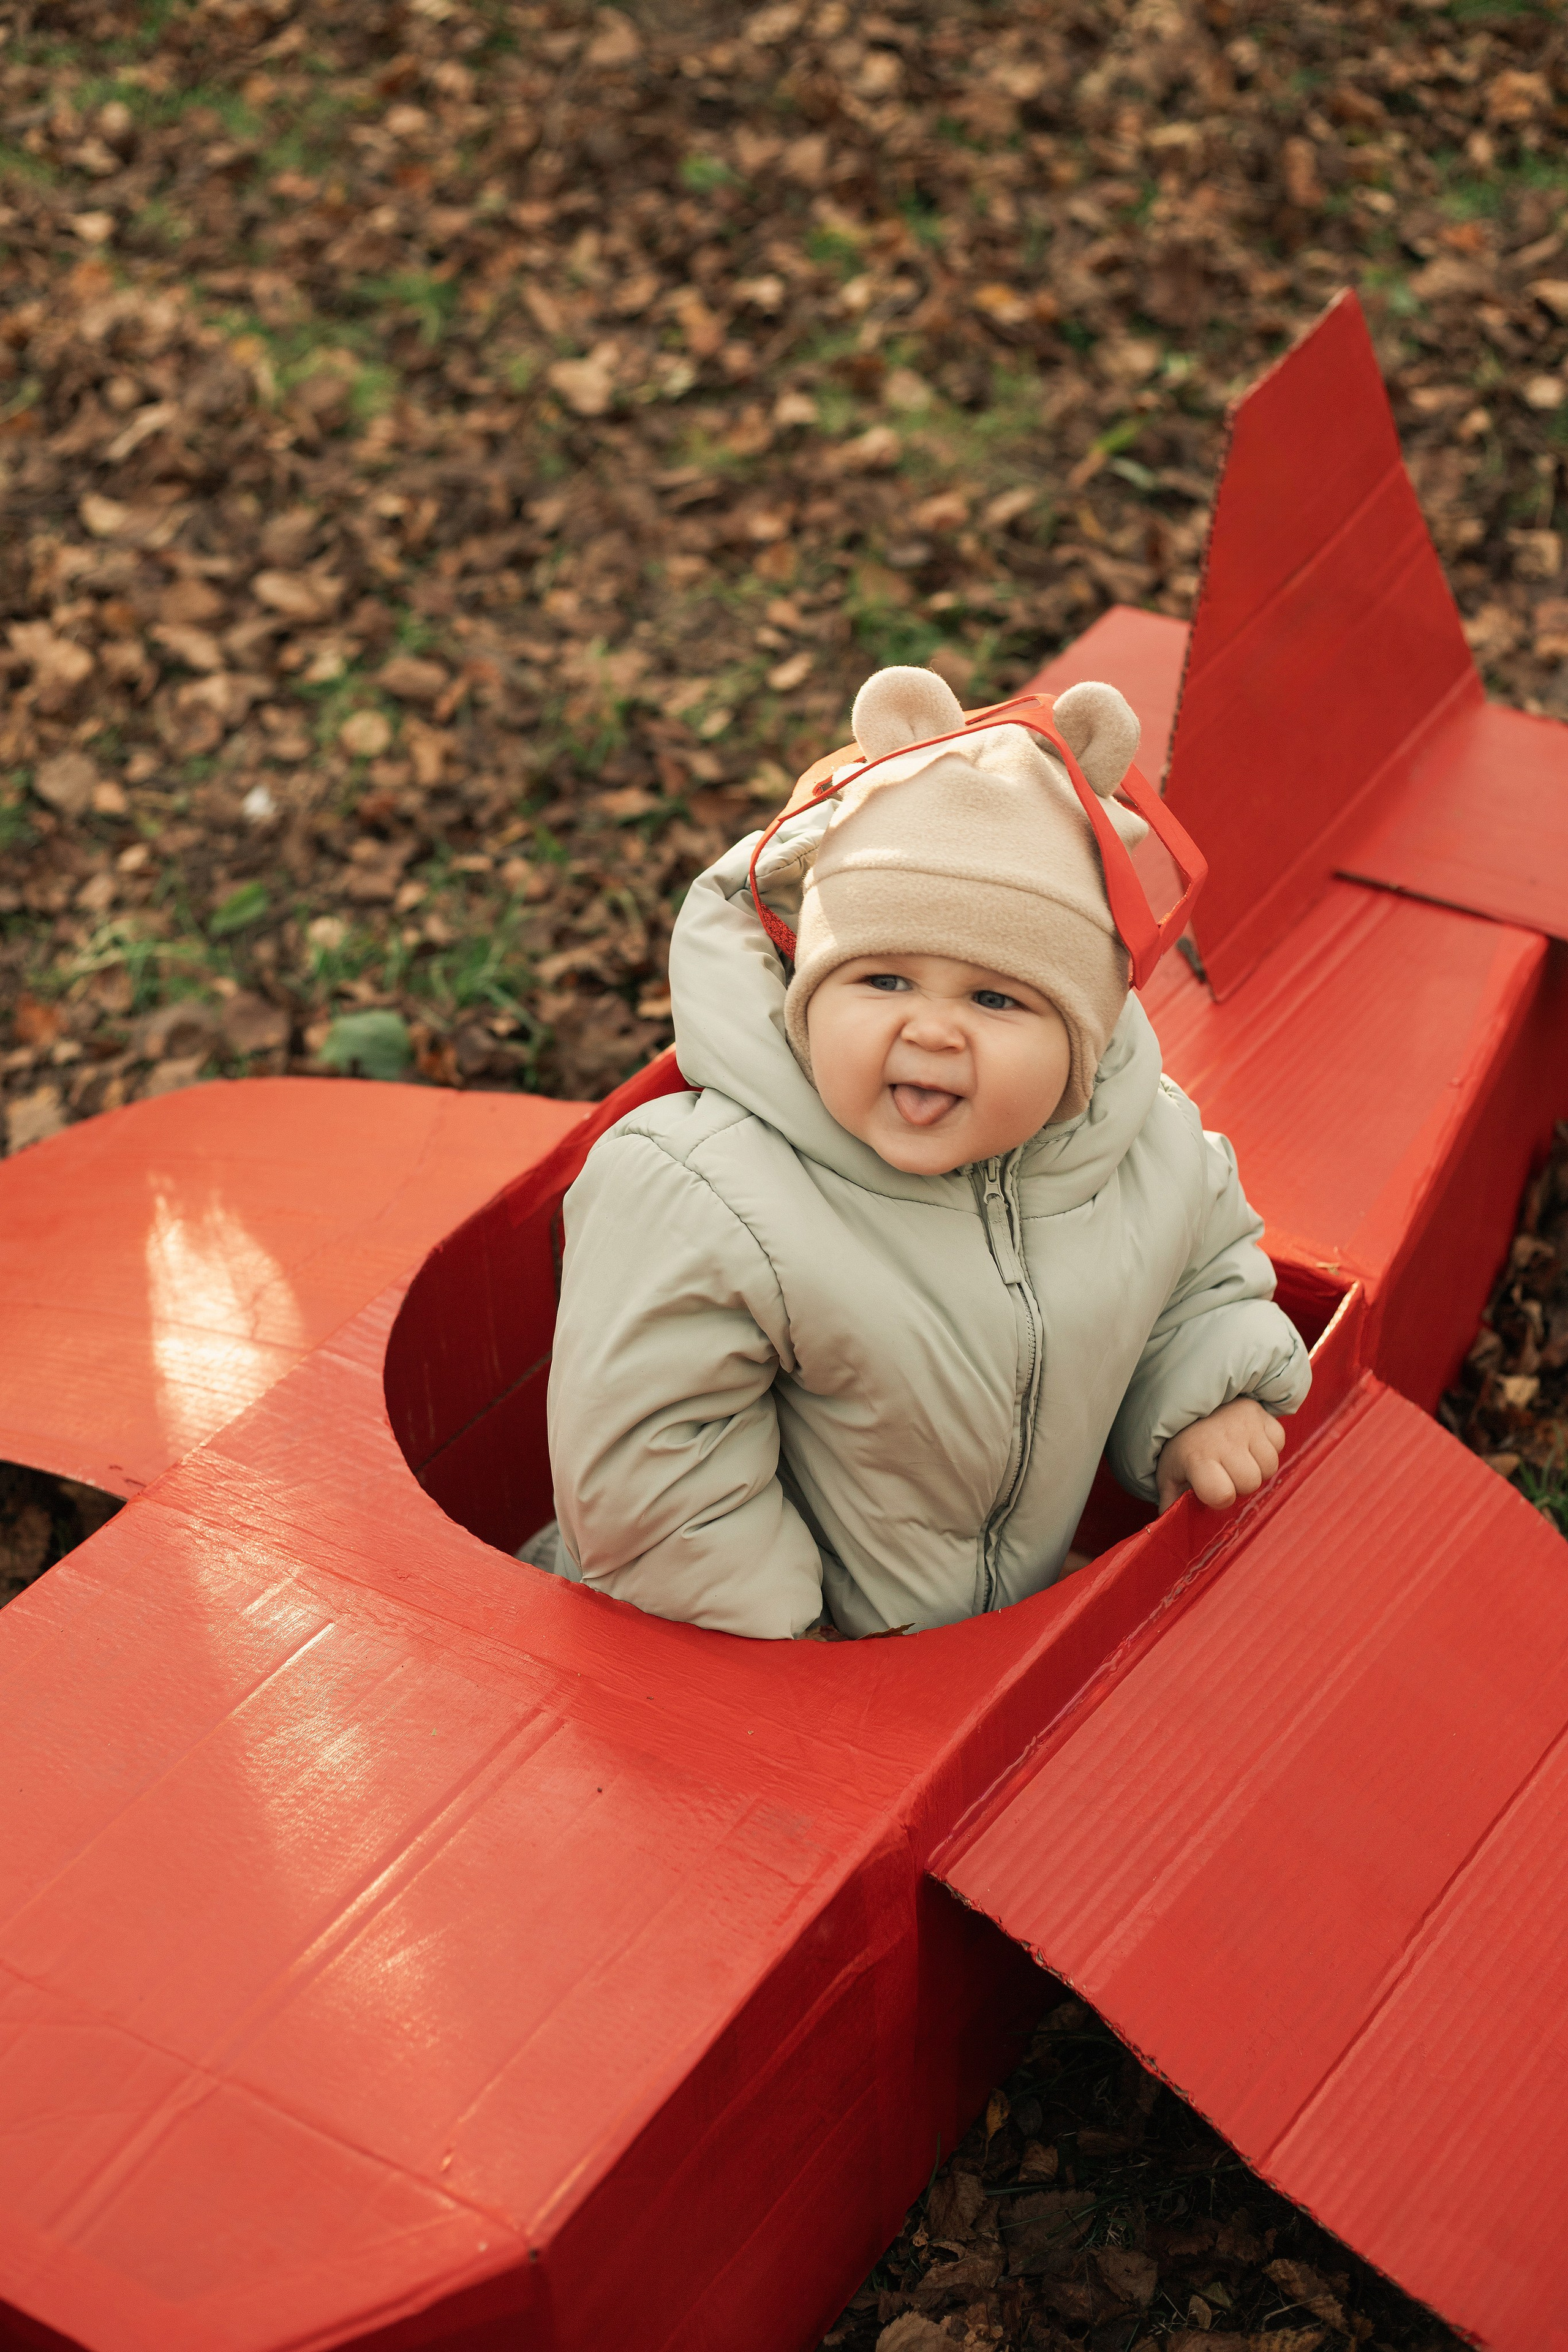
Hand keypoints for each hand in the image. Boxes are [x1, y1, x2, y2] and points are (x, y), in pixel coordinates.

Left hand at [1156, 1398, 1285, 1512]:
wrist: (1192, 1404)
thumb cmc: (1183, 1444)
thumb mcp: (1169, 1472)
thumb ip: (1172, 1501)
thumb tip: (1168, 1527)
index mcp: (1198, 1458)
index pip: (1222, 1495)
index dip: (1220, 1497)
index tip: (1212, 1487)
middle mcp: (1223, 1440)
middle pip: (1250, 1483)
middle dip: (1240, 1484)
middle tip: (1227, 1472)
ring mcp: (1245, 1425)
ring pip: (1269, 1466)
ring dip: (1257, 1468)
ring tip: (1239, 1458)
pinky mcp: (1261, 1414)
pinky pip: (1279, 1442)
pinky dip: (1269, 1447)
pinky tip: (1251, 1443)